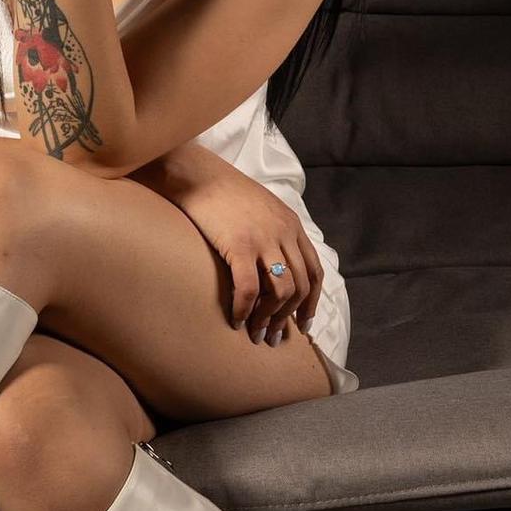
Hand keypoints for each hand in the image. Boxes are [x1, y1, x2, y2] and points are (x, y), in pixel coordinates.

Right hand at [157, 154, 324, 345]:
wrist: (196, 173)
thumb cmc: (221, 191)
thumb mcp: (260, 208)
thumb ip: (273, 232)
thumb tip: (272, 264)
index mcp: (291, 225)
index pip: (314, 271)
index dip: (311, 303)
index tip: (302, 325)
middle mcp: (283, 233)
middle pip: (300, 287)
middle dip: (289, 318)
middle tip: (273, 337)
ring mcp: (263, 239)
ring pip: (281, 292)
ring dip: (269, 319)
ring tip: (255, 334)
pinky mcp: (239, 245)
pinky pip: (249, 289)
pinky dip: (245, 310)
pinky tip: (236, 321)